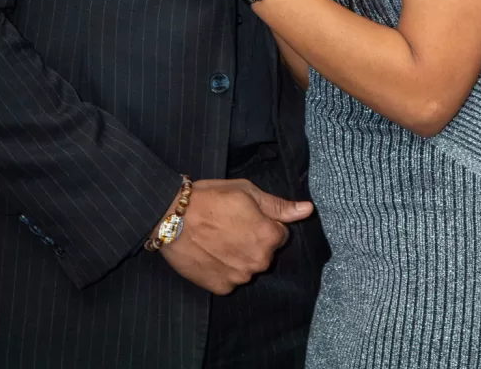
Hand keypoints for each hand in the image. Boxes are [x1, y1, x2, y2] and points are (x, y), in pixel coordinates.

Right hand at [159, 179, 312, 294]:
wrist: (173, 217)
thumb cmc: (211, 198)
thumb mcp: (247, 191)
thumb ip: (279, 205)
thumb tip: (308, 210)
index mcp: (269, 236)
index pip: (280, 234)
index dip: (263, 223)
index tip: (245, 216)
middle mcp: (259, 261)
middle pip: (264, 253)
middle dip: (253, 241)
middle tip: (229, 225)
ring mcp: (239, 277)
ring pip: (247, 267)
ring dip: (238, 256)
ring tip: (217, 239)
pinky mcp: (220, 288)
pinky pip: (230, 279)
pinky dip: (223, 269)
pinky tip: (210, 253)